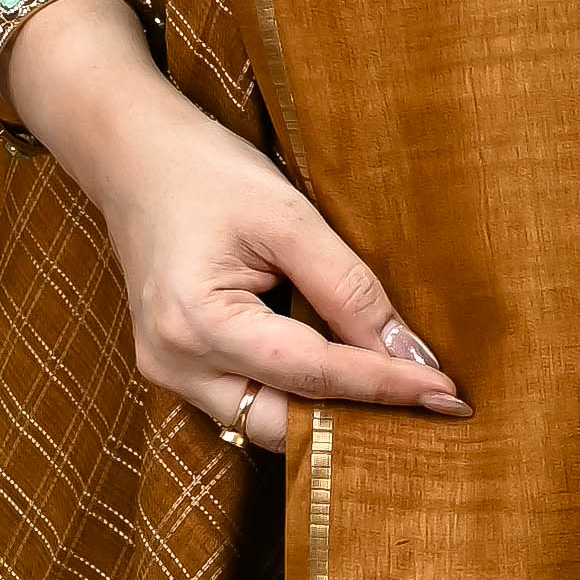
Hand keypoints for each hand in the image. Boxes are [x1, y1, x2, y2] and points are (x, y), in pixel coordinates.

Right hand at [74, 72, 469, 453]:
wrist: (132, 156)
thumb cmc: (207, 172)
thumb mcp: (290, 218)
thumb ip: (349, 289)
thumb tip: (409, 353)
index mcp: (198, 321)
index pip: (311, 371)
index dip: (384, 384)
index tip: (447, 391)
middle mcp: (173, 362)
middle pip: (282, 422)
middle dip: (357, 422)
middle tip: (430, 409)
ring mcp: (167, 371)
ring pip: (263, 422)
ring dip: (328, 415)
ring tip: (397, 399)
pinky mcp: (175, 367)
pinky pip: (245, 402)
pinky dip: (296, 397)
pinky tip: (345, 381)